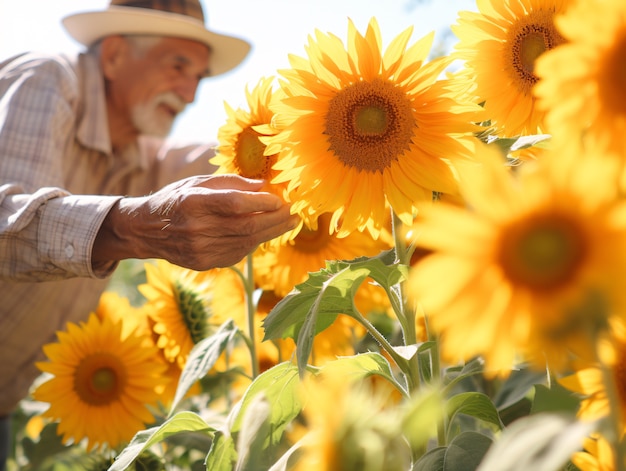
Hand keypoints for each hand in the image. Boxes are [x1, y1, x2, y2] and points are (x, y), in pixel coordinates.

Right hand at [93, 174, 297, 270]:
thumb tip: (265, 186)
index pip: (234, 204)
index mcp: (192, 203)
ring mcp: (201, 250)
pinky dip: (256, 241)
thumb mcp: (198, 182)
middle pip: (246, 226)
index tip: (280, 197)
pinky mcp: (206, 263)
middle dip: (276, 219)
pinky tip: (266, 231)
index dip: (261, 202)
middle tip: (296, 212)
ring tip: (290, 222)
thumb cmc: (176, 199)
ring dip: (273, 231)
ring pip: (247, 242)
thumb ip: (232, 183)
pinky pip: (239, 252)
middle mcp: (196, 229)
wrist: (147, 230)